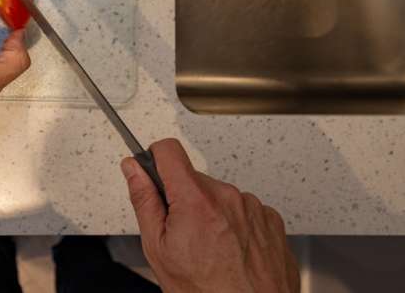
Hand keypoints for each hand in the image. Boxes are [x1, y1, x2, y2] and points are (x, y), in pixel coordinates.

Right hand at [122, 139, 298, 292]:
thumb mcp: (159, 250)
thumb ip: (144, 201)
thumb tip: (133, 170)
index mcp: (197, 201)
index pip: (169, 150)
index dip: (155, 159)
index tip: (153, 172)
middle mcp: (228, 197)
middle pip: (195, 180)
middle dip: (185, 200)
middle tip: (184, 237)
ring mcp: (253, 208)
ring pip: (220, 197)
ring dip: (213, 215)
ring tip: (211, 251)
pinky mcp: (271, 220)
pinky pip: (245, 211)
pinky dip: (236, 226)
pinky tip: (231, 252)